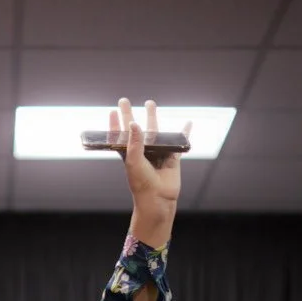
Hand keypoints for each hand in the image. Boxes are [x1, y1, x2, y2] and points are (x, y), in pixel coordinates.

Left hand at [108, 98, 188, 251]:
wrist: (157, 200)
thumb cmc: (141, 183)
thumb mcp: (134, 162)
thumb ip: (134, 143)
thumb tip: (134, 123)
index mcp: (130, 154)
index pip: (120, 135)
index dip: (116, 123)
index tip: (113, 110)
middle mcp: (142, 152)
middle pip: (136, 129)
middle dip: (131, 115)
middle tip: (124, 100)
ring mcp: (157, 154)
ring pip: (156, 132)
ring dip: (153, 117)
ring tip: (150, 103)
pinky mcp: (172, 158)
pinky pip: (178, 142)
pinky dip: (184, 132)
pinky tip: (188, 123)